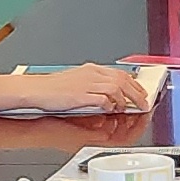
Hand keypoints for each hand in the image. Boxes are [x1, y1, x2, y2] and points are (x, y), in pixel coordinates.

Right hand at [0, 63, 149, 117]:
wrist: (36, 90)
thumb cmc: (52, 88)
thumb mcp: (77, 82)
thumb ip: (95, 86)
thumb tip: (111, 96)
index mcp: (91, 70)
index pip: (120, 73)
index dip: (134, 84)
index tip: (141, 92)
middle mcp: (92, 74)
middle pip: (123, 80)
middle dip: (136, 93)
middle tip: (143, 103)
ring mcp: (87, 83)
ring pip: (116, 88)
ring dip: (125, 99)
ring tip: (128, 109)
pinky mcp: (81, 95)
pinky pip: (103, 99)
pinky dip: (110, 105)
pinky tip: (110, 110)